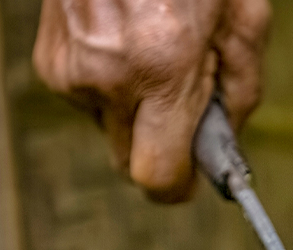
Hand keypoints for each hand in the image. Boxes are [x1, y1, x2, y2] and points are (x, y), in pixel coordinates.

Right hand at [33, 0, 269, 201]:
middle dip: (160, 143)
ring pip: (109, 127)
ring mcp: (70, 68)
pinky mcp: (49, 58)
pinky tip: (126, 38)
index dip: (179, 186)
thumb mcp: (243, 20)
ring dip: (135, 108)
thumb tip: (224, 147)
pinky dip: (110, 81)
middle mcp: (107, 75)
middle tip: (185, 99)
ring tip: (156, 49)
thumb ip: (239, 93)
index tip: (193, 180)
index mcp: (161, 67)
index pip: (156, 176)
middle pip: (130, 161)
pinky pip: (87, 97)